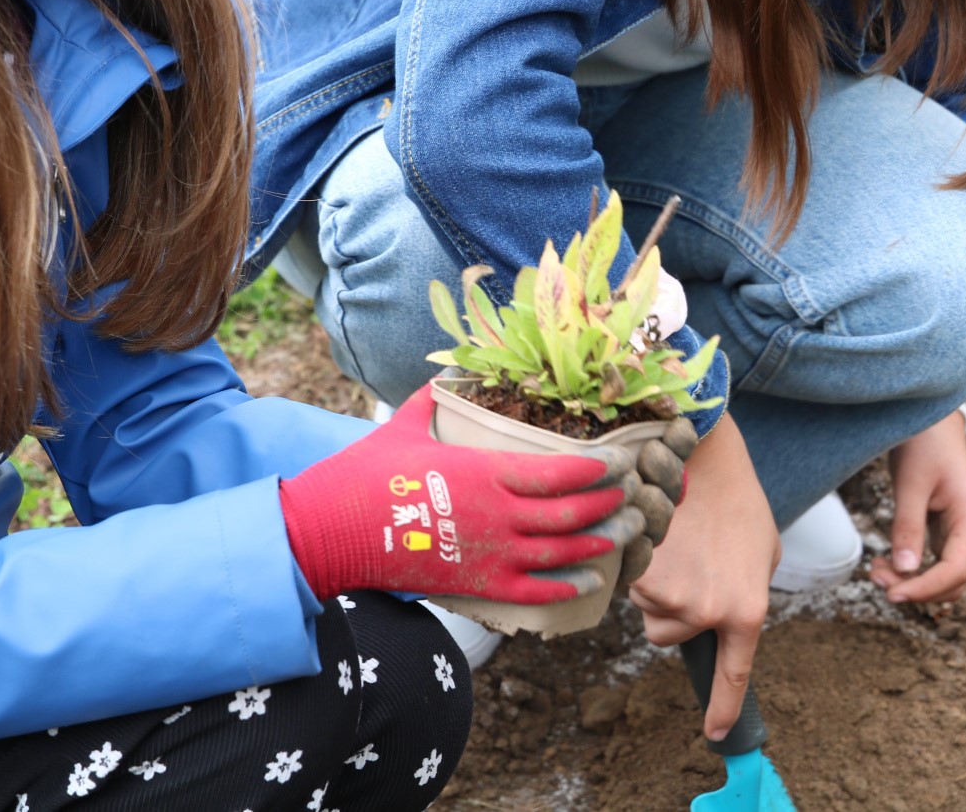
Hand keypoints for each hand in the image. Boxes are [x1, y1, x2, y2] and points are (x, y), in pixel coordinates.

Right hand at [278, 387, 642, 602]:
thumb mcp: (405, 425)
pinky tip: (590, 580)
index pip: (557, 470)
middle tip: (632, 495)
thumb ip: (430, 399)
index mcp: (485, 472)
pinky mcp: (476, 585)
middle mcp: (497, 514)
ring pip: (561, 553)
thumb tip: (442, 374)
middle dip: (607, 505)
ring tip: (624, 533)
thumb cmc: (367, 473)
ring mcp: (489, 554)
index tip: (616, 462)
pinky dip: (566, 587)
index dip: (594, 469)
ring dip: (599, 543)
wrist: (333, 530)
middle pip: (570, 513)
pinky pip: (533, 592)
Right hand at [626, 414, 777, 740]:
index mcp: (747, 610)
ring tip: (673, 540)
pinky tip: (653, 535)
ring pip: (646, 607)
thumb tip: (731, 609)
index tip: (717, 734)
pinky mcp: (639, 575)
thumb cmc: (736, 499)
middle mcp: (708, 612)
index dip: (724, 708)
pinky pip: (627, 584)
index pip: (734, 673)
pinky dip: (633, 564)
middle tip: (684, 563)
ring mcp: (671, 596)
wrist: (702, 459)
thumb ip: (749, 588)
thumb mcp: (764, 551)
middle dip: (670, 606)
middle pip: (668, 634)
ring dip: (653, 581)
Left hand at [869, 408, 965, 604]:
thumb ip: (908, 527)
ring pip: (944, 575)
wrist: (930, 420)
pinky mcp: (946, 529)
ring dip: (913, 582)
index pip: (956, 571)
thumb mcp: (910, 483)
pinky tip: (885, 563)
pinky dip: (912, 569)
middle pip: (952, 581)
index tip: (890, 594)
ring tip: (875, 571)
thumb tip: (904, 571)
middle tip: (875, 578)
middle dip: (916, 588)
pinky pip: (934, 562)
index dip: (925, 589)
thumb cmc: (922, 444)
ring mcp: (961, 531)